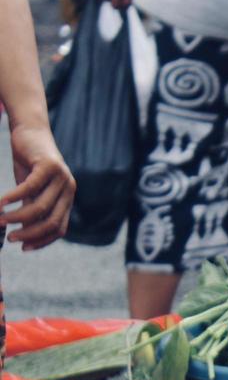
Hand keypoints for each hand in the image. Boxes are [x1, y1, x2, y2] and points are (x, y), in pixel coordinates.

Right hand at [1, 124, 74, 250]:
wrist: (30, 131)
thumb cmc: (29, 163)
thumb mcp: (31, 189)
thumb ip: (30, 207)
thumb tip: (23, 231)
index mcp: (67, 199)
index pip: (59, 228)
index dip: (42, 241)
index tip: (24, 248)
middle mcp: (69, 190)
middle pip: (51, 221)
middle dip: (30, 233)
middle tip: (10, 238)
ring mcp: (62, 178)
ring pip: (40, 207)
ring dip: (17, 217)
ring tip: (0, 220)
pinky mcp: (49, 166)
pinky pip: (30, 188)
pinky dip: (13, 198)